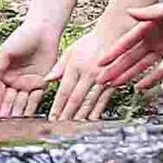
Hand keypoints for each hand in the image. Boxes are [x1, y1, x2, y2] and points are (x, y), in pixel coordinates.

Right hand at [0, 14, 63, 131]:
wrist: (43, 31)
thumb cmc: (21, 38)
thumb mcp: (5, 53)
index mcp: (2, 75)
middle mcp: (14, 82)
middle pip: (8, 102)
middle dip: (5, 115)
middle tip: (1, 128)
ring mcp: (27, 84)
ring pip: (21, 103)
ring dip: (17, 115)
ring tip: (13, 127)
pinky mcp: (41, 83)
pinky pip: (35, 99)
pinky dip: (31, 109)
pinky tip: (28, 119)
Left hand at [47, 11, 135, 125]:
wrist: (116, 34)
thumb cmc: (91, 42)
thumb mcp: (72, 50)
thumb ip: (59, 66)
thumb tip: (46, 80)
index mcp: (76, 66)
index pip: (64, 91)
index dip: (57, 107)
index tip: (52, 118)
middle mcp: (89, 74)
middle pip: (76, 100)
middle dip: (67, 115)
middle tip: (60, 127)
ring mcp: (103, 79)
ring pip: (90, 102)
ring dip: (80, 117)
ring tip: (73, 127)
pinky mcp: (114, 82)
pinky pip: (103, 100)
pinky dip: (97, 112)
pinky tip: (91, 120)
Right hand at [88, 0, 162, 86]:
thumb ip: (151, 12)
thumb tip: (130, 12)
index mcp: (148, 26)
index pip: (126, 41)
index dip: (113, 52)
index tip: (100, 61)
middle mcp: (152, 38)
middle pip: (130, 57)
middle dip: (115, 68)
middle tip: (100, 79)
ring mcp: (162, 47)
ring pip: (142, 65)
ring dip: (128, 76)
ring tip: (114, 85)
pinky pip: (160, 70)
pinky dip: (151, 79)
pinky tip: (141, 87)